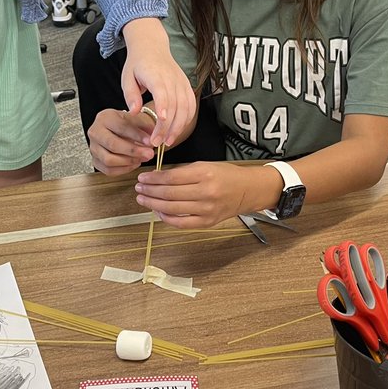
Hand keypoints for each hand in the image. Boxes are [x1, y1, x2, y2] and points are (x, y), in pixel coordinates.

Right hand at [88, 109, 156, 175]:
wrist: (119, 130)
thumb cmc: (129, 124)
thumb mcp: (137, 120)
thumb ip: (145, 128)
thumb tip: (154, 139)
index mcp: (105, 118)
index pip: (121, 127)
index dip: (137, 136)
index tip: (150, 142)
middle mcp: (95, 132)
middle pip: (113, 145)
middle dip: (133, 151)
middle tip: (149, 154)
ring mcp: (93, 148)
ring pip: (109, 160)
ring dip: (129, 162)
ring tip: (142, 158)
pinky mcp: (95, 161)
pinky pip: (108, 170)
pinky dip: (124, 169)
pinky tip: (134, 163)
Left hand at [119, 19, 196, 146]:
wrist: (152, 47)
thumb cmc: (138, 64)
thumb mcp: (127, 77)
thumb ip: (131, 95)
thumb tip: (134, 112)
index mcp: (155, 75)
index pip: (163, 92)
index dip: (164, 108)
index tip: (161, 123)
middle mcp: (172, 78)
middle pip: (175, 105)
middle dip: (168, 127)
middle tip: (158, 143)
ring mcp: (182, 82)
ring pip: (186, 107)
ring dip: (178, 126)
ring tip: (168, 141)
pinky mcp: (187, 86)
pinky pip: (191, 105)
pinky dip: (187, 119)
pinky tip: (178, 130)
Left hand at [135, 161, 260, 227]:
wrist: (248, 190)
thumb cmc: (226, 175)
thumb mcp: (205, 165)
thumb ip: (182, 172)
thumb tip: (158, 178)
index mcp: (204, 174)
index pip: (171, 177)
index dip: (153, 179)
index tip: (143, 178)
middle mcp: (206, 193)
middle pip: (169, 194)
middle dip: (150, 191)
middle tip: (139, 188)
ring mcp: (206, 210)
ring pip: (172, 209)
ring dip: (153, 204)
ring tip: (143, 199)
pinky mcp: (207, 222)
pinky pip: (181, 223)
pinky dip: (166, 218)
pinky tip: (158, 211)